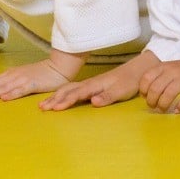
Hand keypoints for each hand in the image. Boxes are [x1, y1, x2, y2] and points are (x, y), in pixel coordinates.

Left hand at [0, 59, 68, 101]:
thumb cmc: (41, 73)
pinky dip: (12, 94)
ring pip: (4, 87)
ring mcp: (23, 79)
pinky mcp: (33, 84)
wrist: (58, 67)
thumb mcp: (23, 76)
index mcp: (11, 74)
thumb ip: (12, 82)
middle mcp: (14, 75)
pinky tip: (4, 98)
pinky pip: (21, 90)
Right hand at [39, 50, 158, 110]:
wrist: (137, 70)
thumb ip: (107, 97)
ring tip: (44, 104)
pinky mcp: (92, 86)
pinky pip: (73, 89)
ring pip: (68, 89)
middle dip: (54, 99)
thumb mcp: (121, 91)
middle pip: (68, 91)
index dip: (65, 101)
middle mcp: (90, 84)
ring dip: (56, 96)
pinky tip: (58, 97)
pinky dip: (62, 93)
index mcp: (95, 85)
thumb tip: (93, 102)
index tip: (54, 108)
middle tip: (41, 108)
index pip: (77, 94)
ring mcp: (90, 84)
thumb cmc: (129, 82)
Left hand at [138, 58, 179, 113]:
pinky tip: (177, 110)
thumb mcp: (167, 69)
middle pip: (156, 89)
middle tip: (154, 106)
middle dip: (152, 101)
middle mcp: (173, 71)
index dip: (143, 90)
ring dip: (163, 105)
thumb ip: (156, 78)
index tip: (145, 97)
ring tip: (163, 110)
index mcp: (164, 66)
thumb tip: (143, 95)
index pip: (147, 78)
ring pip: (169, 95)